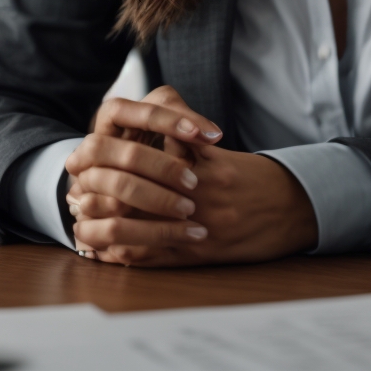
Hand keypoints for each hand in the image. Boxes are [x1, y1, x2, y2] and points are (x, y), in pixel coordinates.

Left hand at [65, 86, 317, 265]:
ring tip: (84, 228)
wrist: (294, 209)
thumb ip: (187, 132)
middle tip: (76, 197)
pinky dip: (127, 256)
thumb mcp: (220, 149)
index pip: (142, 161)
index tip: (85, 163)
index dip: (108, 164)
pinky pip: (155, 257)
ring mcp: (198, 225)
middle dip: (100, 197)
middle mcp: (196, 195)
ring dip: (106, 229)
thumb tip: (157, 113)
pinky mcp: (201, 252)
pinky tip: (108, 253)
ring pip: (137, 230)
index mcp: (198, 165)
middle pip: (132, 196)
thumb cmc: (255, 178)